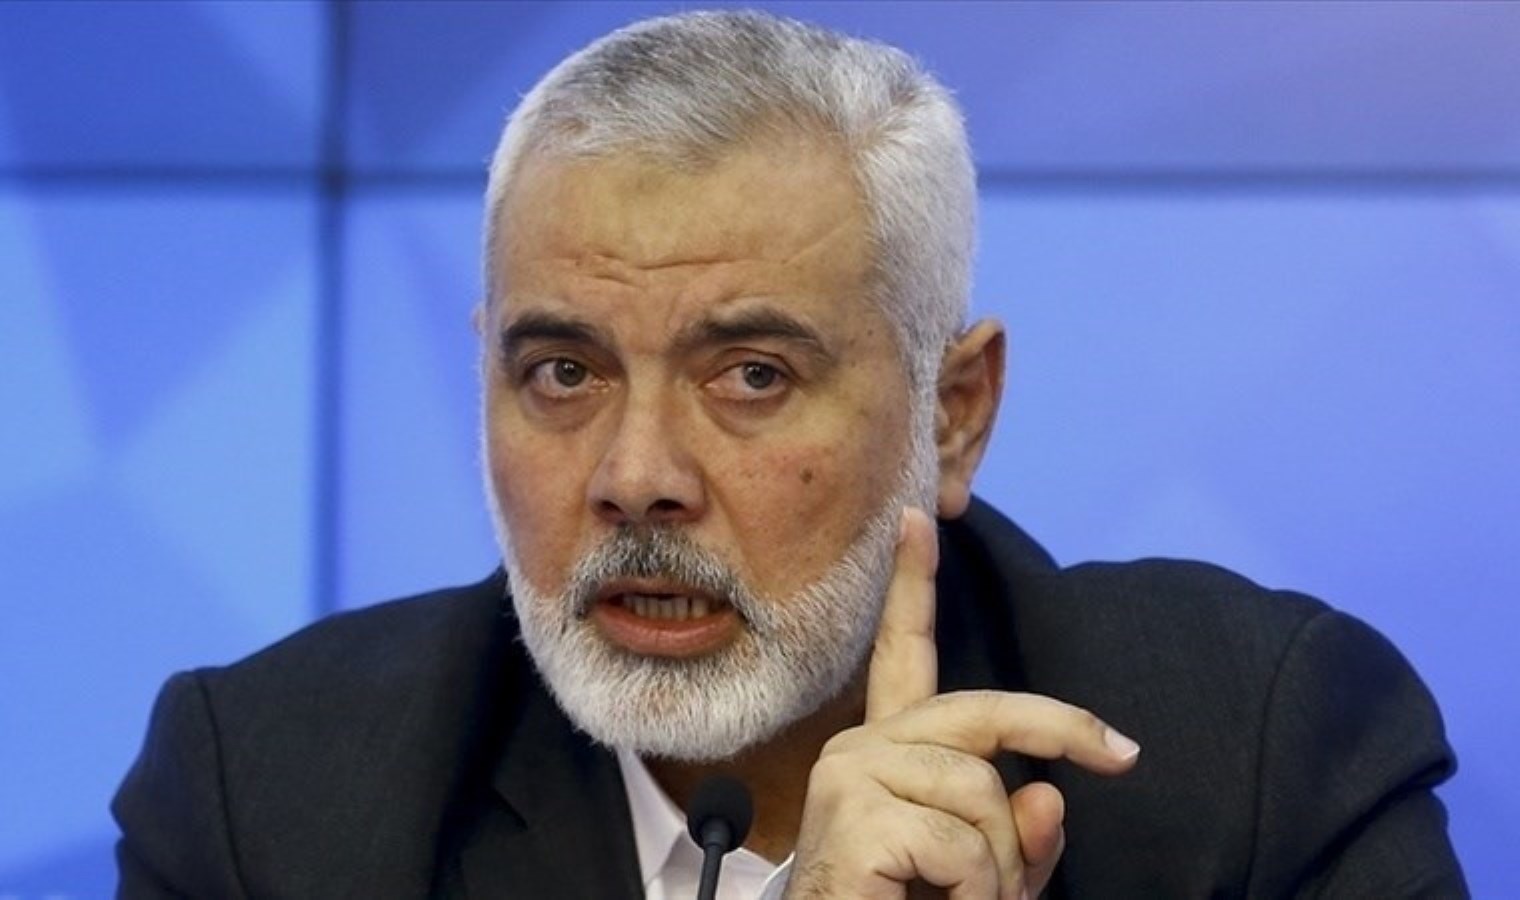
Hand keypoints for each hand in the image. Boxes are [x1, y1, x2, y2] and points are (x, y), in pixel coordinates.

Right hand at [785, 508, 1139, 898]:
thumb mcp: (989, 879)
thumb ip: (1023, 838)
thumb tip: (1048, 794)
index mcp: (889, 750)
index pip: (903, 655)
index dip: (914, 585)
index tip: (916, 518)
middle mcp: (860, 747)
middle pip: (987, 717)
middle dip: (1062, 733)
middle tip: (1124, 757)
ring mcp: (852, 776)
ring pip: (987, 794)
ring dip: (1000, 870)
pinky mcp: (855, 814)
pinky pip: (967, 843)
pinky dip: (979, 893)